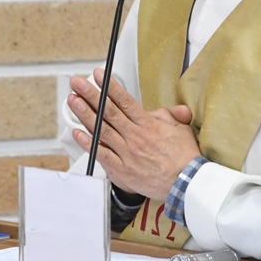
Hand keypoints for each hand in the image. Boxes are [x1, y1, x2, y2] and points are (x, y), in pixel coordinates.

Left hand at [68, 69, 201, 200]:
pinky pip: (102, 155)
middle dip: (91, 95)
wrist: (186, 184)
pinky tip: (78, 133)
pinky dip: (88, 144)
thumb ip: (170, 115)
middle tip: (78, 83)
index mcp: (148, 125)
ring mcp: (127, 153)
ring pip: (102, 130)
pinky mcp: (123, 170)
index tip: (98, 76)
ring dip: (85, 114)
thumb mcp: (182, 129)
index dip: (110, 87)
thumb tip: (164, 107)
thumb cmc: (184, 159)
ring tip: (73, 101)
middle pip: (109, 112)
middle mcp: (135, 137)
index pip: (125, 101)